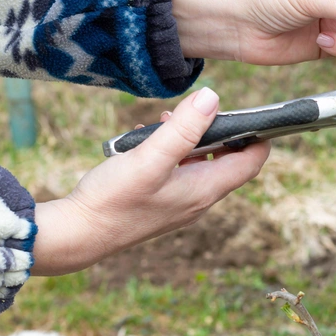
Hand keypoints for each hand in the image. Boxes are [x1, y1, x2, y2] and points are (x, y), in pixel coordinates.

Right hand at [31, 88, 270, 274]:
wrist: (77, 236)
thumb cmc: (113, 200)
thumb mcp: (150, 158)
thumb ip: (183, 129)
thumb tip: (212, 98)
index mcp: (205, 190)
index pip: (251, 162)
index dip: (259, 136)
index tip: (255, 113)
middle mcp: (199, 199)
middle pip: (228, 160)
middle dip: (217, 131)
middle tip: (196, 111)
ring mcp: (180, 203)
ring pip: (200, 163)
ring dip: (189, 139)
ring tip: (165, 122)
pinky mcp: (162, 202)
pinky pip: (179, 171)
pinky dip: (171, 152)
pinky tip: (146, 140)